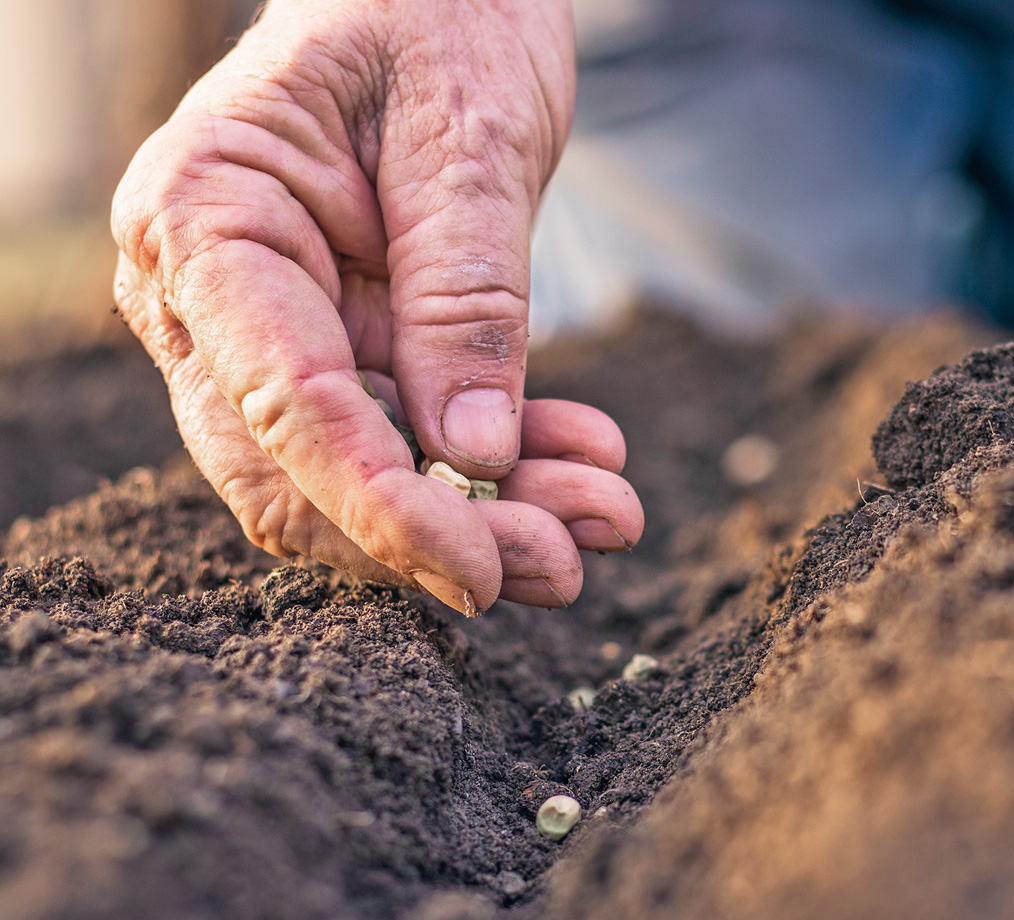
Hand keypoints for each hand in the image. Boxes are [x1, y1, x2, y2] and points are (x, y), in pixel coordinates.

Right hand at [111, 0, 641, 614]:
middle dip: (437, 536)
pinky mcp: (342, 346)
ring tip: (608, 515)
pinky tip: (586, 462)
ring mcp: (271, 329)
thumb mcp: (471, 139)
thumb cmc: (440, 11)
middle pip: (300, 474)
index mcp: (205, 219)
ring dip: (486, 515)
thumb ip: (466, 297)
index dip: (383, 508)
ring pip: (359, 476)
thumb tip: (476, 459)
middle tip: (570, 561)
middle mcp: (211, 294)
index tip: (485, 570)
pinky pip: (407, 439)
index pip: (284, 405)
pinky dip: (499, 466)